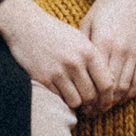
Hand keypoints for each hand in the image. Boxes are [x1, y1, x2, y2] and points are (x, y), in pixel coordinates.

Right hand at [0, 0, 117, 112]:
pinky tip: (62, 94)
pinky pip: (59, 99)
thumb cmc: (56, 33)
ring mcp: (58, 72)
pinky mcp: (43, 79)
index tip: (105, 104)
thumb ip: (95, 61)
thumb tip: (109, 86)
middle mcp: (75, 63)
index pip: (107, 84)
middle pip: (92, 96)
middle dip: (93, 106)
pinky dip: (63, 100)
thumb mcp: (81, 41)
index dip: (108, 99)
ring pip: (76, 101)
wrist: (26, 26)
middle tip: (91, 109)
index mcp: (89, 52)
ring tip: (77, 101)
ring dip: (77, 104)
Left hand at [78, 0, 135, 113]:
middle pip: (111, 88)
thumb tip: (74, 72)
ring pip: (126, 87)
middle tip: (91, 113)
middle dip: (101, 104)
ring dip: (115, 102)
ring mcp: (134, 52)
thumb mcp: (87, 24)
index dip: (89, 97)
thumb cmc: (104, 8)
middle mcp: (120, 50)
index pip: (95, 79)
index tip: (81, 106)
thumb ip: (83, 48)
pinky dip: (131, 93)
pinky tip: (121, 99)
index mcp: (102, 43)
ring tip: (104, 108)